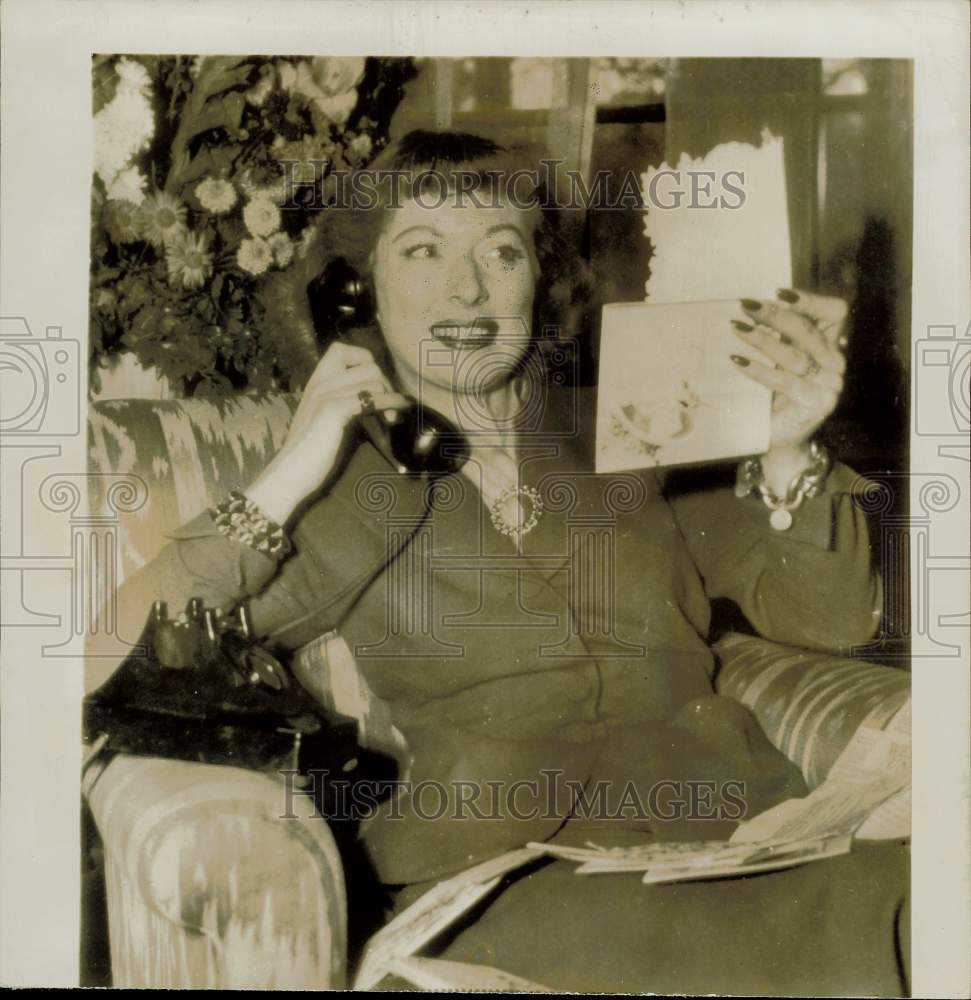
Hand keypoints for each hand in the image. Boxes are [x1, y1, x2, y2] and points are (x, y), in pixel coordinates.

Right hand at [246, 342, 410, 524]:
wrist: (291, 475)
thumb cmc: (311, 453)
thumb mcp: (326, 420)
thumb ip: (343, 403)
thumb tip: (376, 398)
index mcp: (315, 382)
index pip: (342, 349)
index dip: (365, 362)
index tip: (374, 387)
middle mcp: (319, 383)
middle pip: (368, 364)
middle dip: (386, 384)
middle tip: (390, 409)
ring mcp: (325, 395)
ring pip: (373, 379)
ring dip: (389, 397)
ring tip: (390, 419)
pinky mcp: (333, 411)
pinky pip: (370, 397)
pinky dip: (389, 404)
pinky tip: (394, 415)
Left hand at [731, 289, 847, 492]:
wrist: (780, 440)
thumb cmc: (775, 395)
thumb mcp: (780, 360)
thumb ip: (779, 335)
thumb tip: (750, 305)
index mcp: (830, 345)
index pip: (835, 312)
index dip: (809, 300)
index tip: (777, 292)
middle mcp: (835, 362)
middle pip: (807, 330)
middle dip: (774, 315)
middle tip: (744, 306)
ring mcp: (830, 385)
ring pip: (794, 355)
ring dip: (761, 339)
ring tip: (736, 328)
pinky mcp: (817, 404)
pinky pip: (784, 381)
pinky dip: (758, 369)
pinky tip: (737, 361)